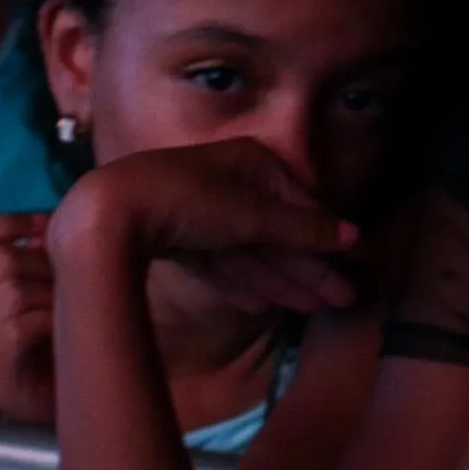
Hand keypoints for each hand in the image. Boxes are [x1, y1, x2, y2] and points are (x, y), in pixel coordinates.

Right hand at [0, 212, 58, 423]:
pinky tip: (66, 330)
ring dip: (55, 291)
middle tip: (73, 277)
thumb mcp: (25, 302)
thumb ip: (24, 267)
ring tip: (72, 306)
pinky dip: (54, 319)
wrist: (39, 415)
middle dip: (45, 261)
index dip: (3, 224)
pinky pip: (24, 323)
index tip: (45, 222)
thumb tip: (46, 228)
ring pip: (13, 289)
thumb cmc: (38, 354)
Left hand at [48, 138, 363, 314]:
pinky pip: (219, 264)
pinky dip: (241, 283)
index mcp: (251, 162)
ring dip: (282, 279)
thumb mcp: (252, 214)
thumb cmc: (189, 200)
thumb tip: (355, 236)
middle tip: (344, 297)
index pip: (301, 203)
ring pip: (250, 251)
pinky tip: (260, 307)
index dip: (331, 235)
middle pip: (278, 230)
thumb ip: (303, 228)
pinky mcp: (175, 239)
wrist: (109, 214)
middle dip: (311, 266)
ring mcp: (199, 212)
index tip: (359, 263)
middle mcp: (227, 182)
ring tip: (312, 308)